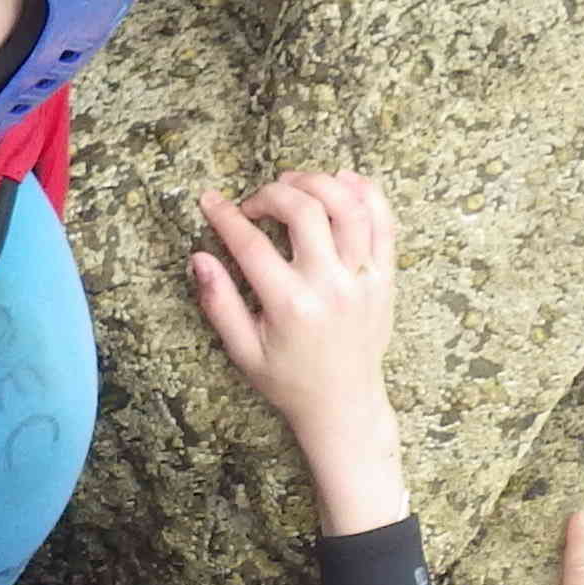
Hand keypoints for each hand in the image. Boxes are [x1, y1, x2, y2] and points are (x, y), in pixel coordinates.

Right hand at [189, 172, 404, 536]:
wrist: (344, 402)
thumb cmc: (289, 380)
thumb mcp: (242, 350)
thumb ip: (219, 303)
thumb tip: (199, 257)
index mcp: (291, 306)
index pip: (252, 244)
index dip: (226, 217)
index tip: (210, 201)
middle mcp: (331, 285)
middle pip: (304, 210)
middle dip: (272, 194)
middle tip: (255, 202)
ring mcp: (363, 277)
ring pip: (347, 205)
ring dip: (317, 183)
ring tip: (294, 185)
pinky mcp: (384, 275)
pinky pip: (383, 220)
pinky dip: (364, 192)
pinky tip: (342, 182)